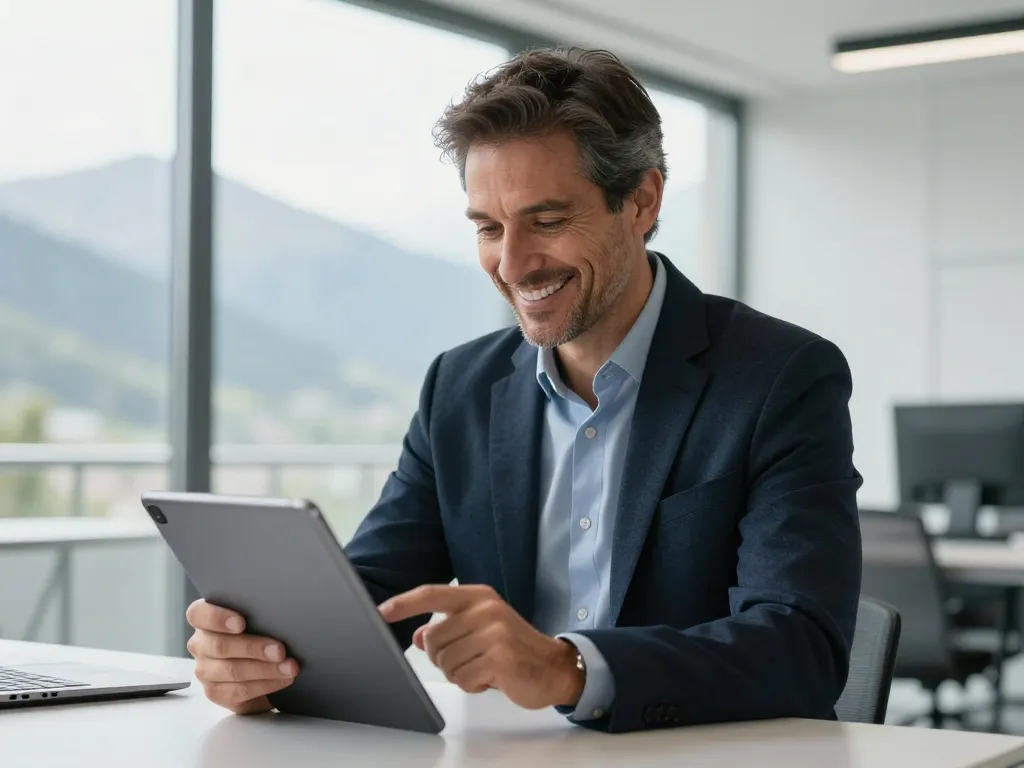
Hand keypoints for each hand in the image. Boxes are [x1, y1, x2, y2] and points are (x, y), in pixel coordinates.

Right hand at [185, 599, 298, 713]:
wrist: (259, 665)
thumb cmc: (258, 632)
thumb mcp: (256, 618)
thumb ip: (257, 613)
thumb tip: (280, 614)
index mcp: (204, 619)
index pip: (198, 614)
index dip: (217, 618)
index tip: (241, 622)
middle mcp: (200, 644)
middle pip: (220, 645)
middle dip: (253, 648)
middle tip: (280, 650)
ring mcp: (205, 670)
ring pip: (232, 670)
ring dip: (265, 669)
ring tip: (289, 667)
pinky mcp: (215, 692)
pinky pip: (239, 691)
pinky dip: (265, 684)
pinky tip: (283, 679)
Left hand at [379, 584, 582, 709]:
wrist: (553, 666)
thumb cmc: (512, 647)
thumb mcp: (479, 629)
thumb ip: (448, 628)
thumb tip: (417, 635)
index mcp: (477, 596)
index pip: (430, 594)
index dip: (402, 603)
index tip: (379, 612)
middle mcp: (485, 608)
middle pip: (432, 639)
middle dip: (442, 658)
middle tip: (469, 659)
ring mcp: (494, 632)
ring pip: (445, 662)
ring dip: (459, 673)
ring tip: (482, 667)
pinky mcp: (500, 657)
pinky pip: (462, 677)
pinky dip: (472, 684)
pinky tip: (491, 678)